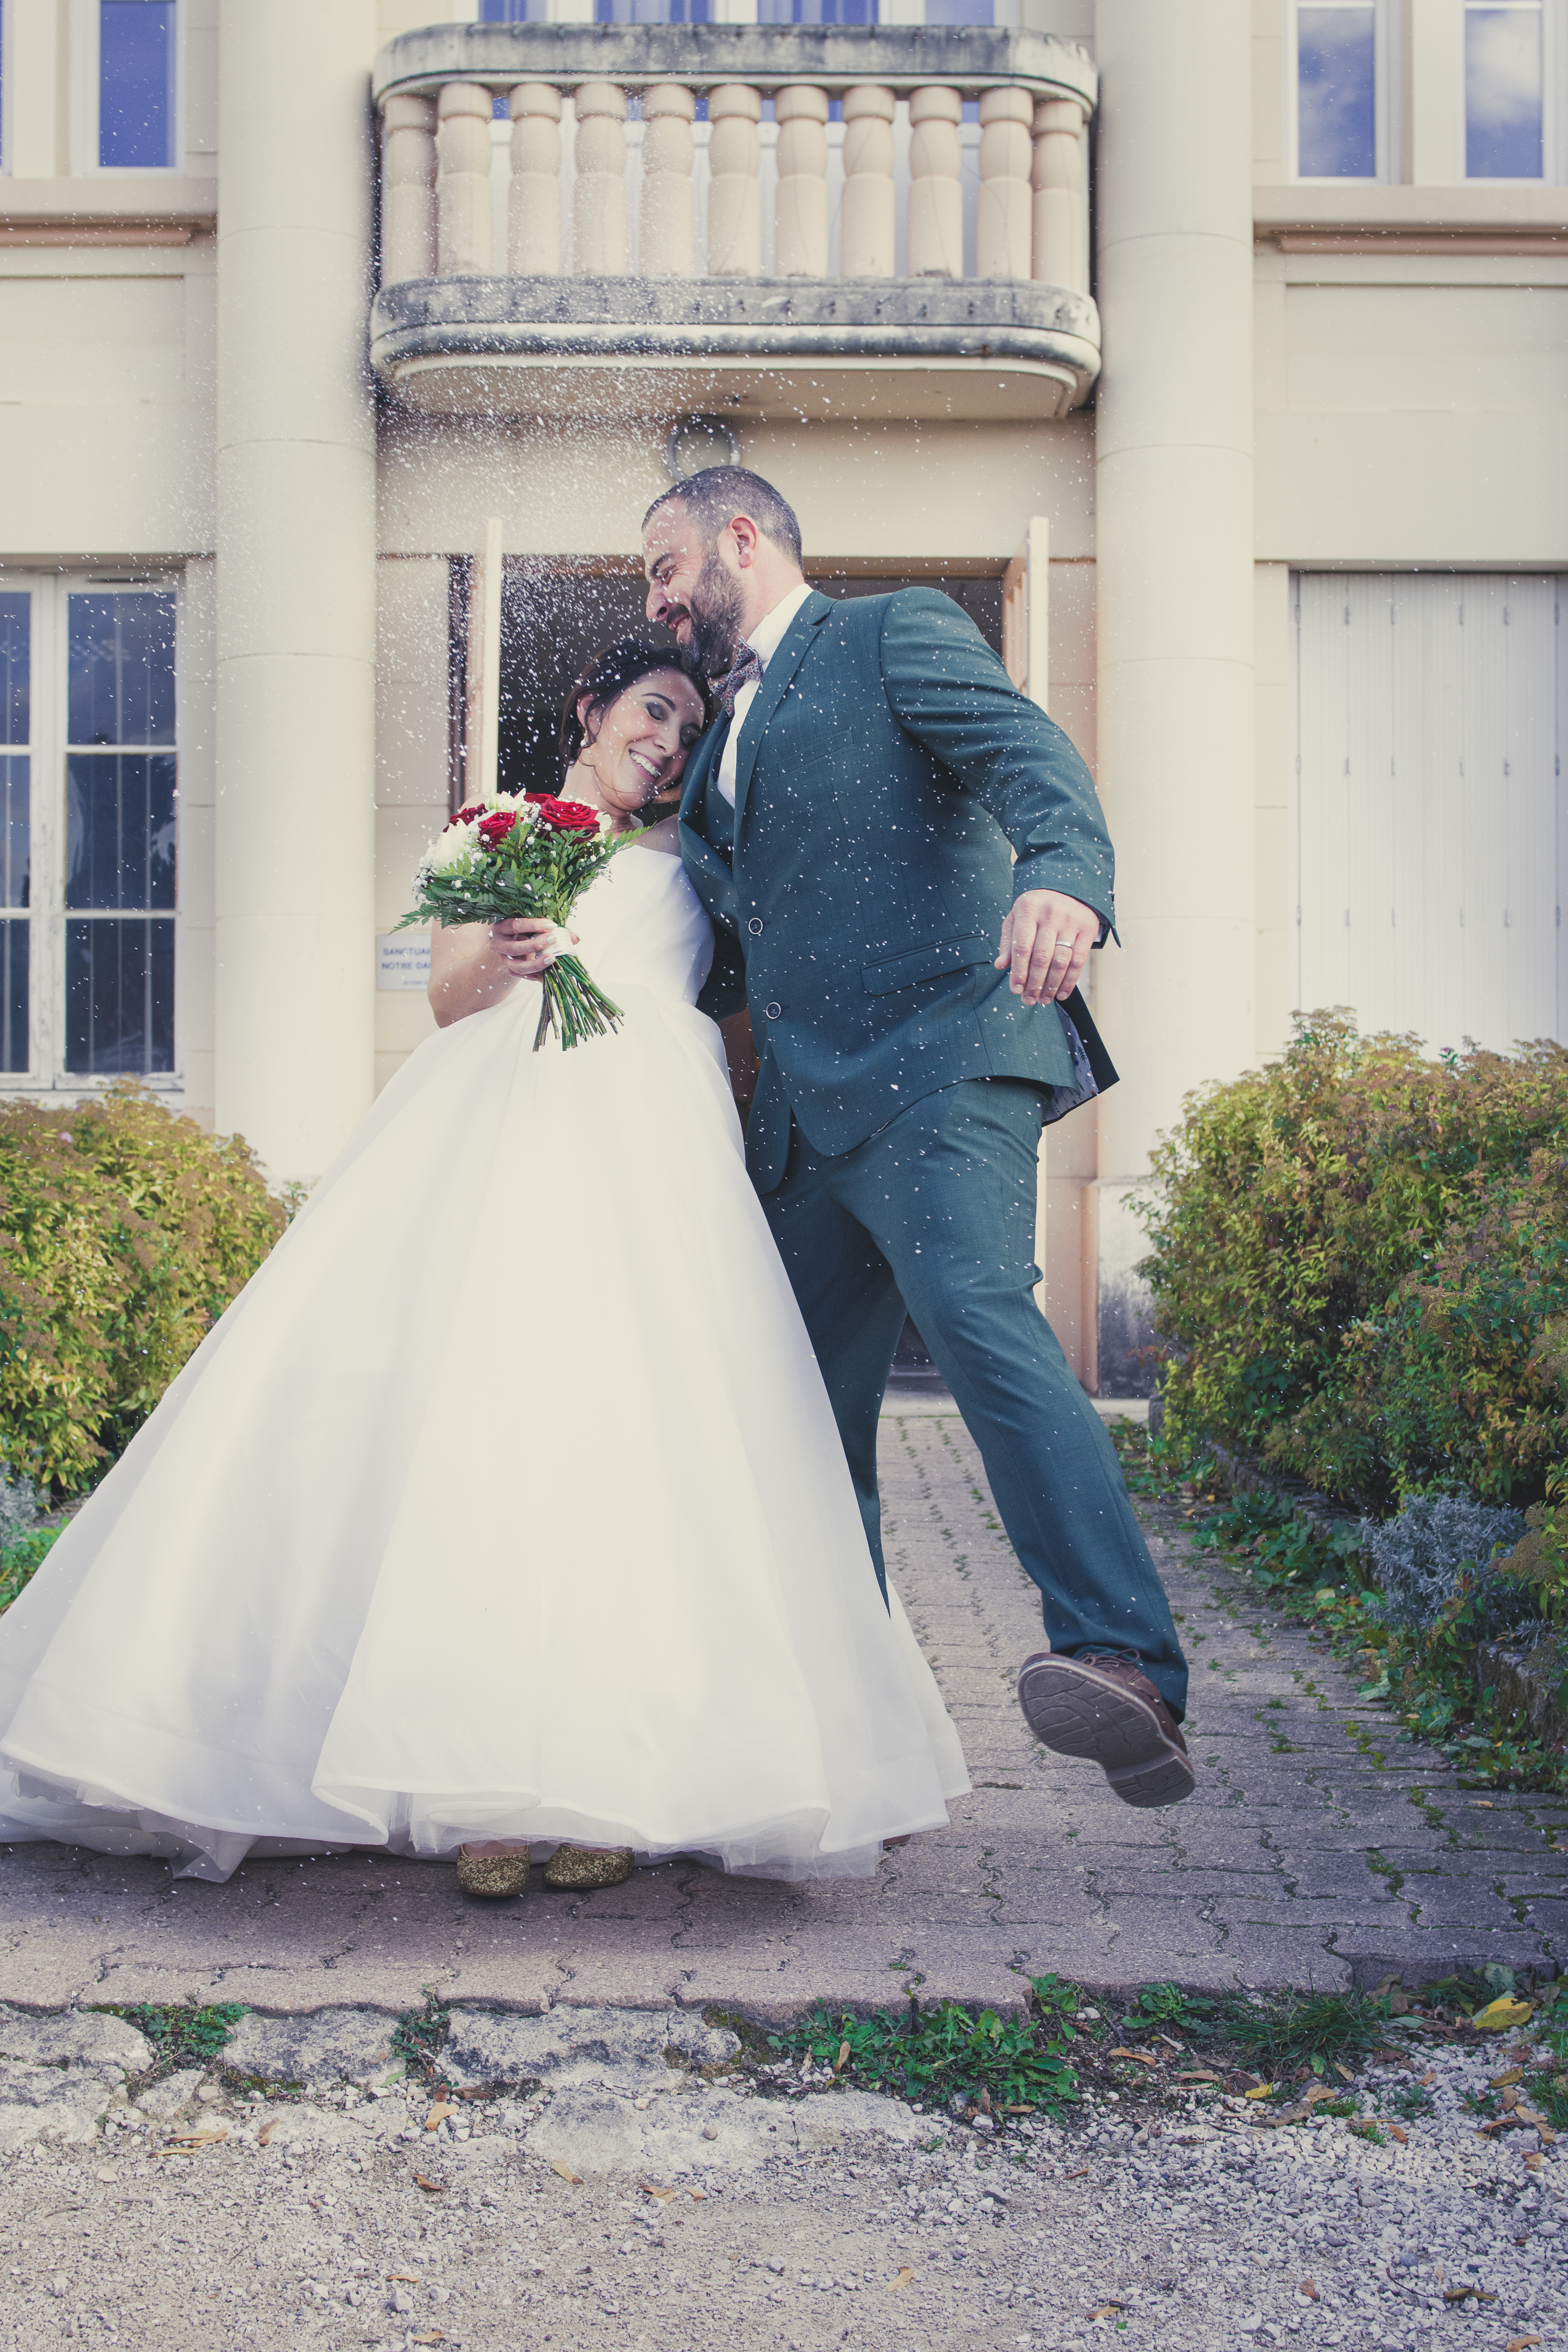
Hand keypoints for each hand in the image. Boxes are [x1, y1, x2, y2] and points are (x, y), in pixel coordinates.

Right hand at [491, 917, 577, 978]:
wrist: (513, 943)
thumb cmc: (526, 931)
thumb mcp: (537, 926)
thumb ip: (555, 929)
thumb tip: (577, 938)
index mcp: (503, 927)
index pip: (515, 925)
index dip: (533, 925)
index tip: (552, 925)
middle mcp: (499, 944)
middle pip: (515, 948)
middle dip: (536, 944)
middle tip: (553, 939)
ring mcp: (504, 960)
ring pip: (518, 966)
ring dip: (537, 963)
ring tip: (552, 958)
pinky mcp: (511, 971)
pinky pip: (524, 977)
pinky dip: (538, 975)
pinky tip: (550, 973)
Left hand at [995, 889, 1099, 1006]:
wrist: (1067, 888)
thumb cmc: (1036, 908)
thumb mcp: (1017, 917)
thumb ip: (1008, 941)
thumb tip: (1001, 966)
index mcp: (1029, 909)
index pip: (1023, 947)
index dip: (1018, 972)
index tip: (1015, 990)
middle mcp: (1051, 913)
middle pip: (1042, 957)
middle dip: (1034, 983)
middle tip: (1029, 1000)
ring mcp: (1071, 921)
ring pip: (1061, 961)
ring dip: (1051, 985)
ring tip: (1043, 1000)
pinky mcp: (1088, 929)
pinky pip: (1078, 961)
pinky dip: (1070, 981)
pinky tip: (1061, 994)